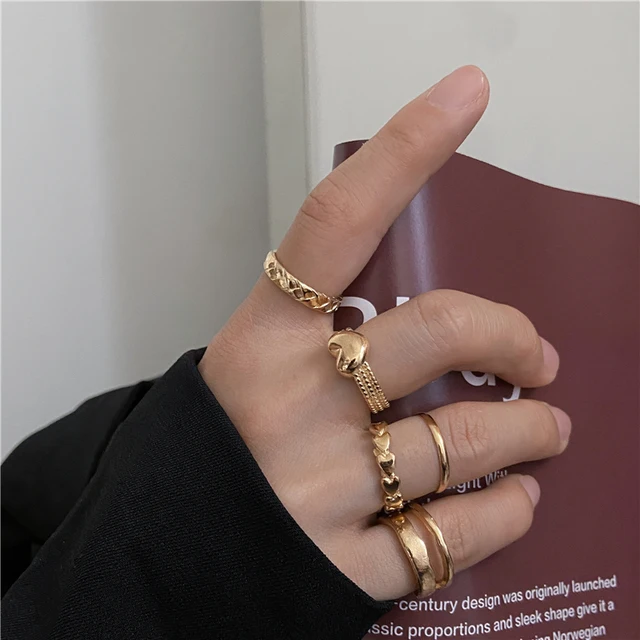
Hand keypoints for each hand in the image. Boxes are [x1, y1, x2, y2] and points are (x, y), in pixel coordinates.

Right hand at [198, 66, 569, 599]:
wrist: (157, 557)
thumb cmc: (211, 454)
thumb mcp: (248, 372)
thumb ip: (321, 340)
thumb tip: (426, 331)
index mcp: (262, 341)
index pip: (339, 222)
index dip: (404, 149)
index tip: (463, 94)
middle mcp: (293, 404)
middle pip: (439, 331)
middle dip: (511, 335)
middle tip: (537, 357)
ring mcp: (318, 486)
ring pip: (463, 440)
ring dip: (528, 432)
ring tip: (546, 431)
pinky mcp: (339, 565)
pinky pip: (452, 536)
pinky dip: (503, 515)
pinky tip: (514, 502)